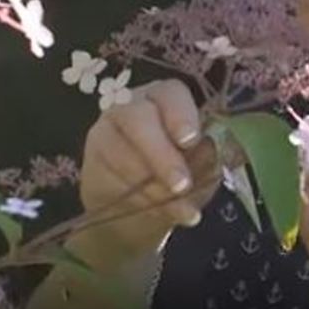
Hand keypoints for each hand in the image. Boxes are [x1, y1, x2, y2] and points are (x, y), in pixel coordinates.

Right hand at [78, 78, 219, 259]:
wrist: (137, 212)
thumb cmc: (178, 178)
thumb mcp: (201, 167)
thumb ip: (207, 157)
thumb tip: (217, 154)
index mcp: (167, 99)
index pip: (171, 94)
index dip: (181, 115)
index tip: (191, 141)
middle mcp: (132, 106)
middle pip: (139, 118)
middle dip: (162, 155)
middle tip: (181, 185)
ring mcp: (106, 130)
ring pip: (123, 153)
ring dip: (153, 187)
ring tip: (179, 211)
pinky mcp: (90, 158)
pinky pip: (110, 178)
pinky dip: (137, 201)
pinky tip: (156, 214)